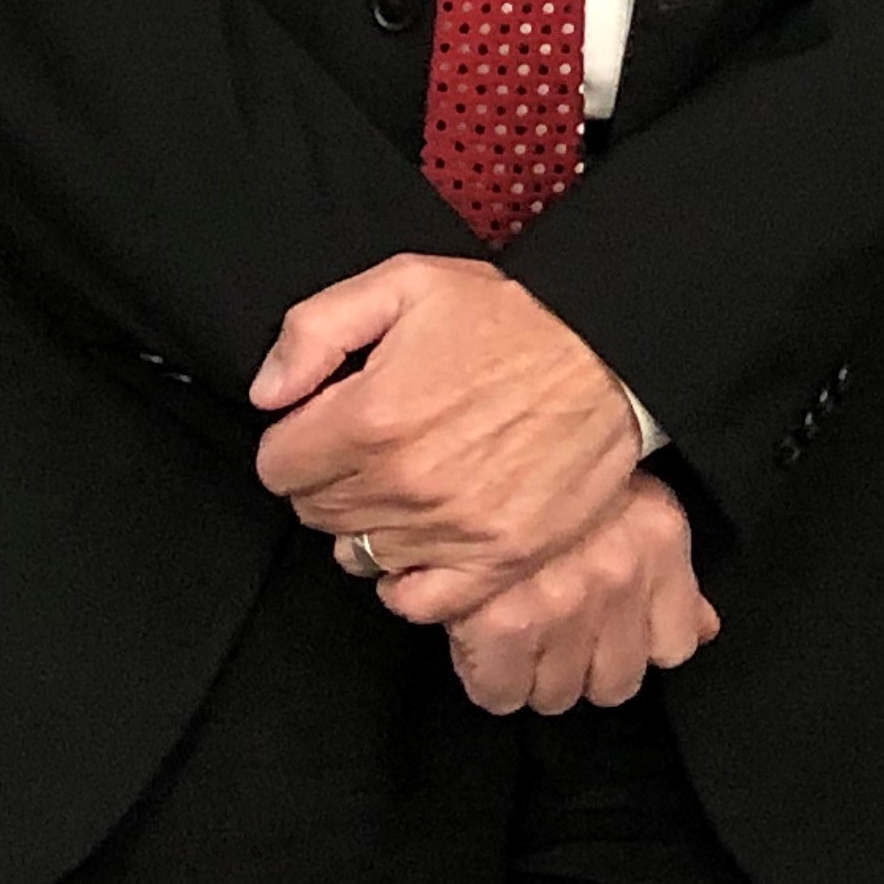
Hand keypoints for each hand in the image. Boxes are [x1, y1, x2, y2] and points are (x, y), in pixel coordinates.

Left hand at [251, 254, 641, 621]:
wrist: (614, 352)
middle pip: (316, 513)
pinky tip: (425, 539)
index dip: (299, 438)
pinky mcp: (499, 558)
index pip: (277, 466)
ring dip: (371, 522)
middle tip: (377, 444)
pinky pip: (417, 601)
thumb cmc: (514, 317)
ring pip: (358, 554)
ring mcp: (453, 529)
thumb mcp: (408, 283)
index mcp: (371, 417)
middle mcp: (404, 483)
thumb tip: (268, 393)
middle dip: (333, 477)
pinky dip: (410, 578)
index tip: (333, 421)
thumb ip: (316, 329)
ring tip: (410, 482)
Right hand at [433, 473, 716, 714]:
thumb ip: (672, 579)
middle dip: (585, 668)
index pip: (676, 645)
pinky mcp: (503, 623)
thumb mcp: (631, 505)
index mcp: (658, 541)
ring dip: (536, 675)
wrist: (479, 433)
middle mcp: (620, 576)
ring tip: (518, 637)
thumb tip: (705, 627)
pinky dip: (491, 679)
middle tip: (558, 638)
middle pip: (616, 683)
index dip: (639, 647)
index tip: (613, 637)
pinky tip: (484, 646)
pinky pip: (503, 693)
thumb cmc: (552, 470)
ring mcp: (563, 603)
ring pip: (558, 694)